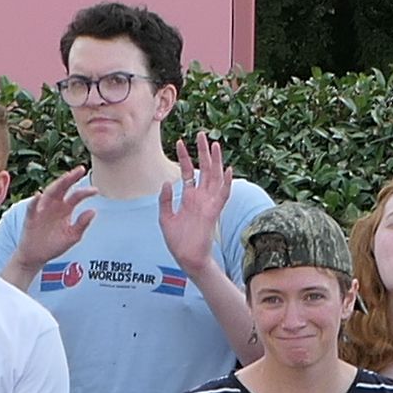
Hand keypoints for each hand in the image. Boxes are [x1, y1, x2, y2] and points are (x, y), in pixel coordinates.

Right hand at [13, 169, 92, 275]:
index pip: (76, 196)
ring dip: (56, 185)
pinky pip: (32, 207)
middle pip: (63, 188)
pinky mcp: (31, 217)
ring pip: (49, 193)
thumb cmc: (54, 245)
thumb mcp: (72, 236)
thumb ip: (82, 224)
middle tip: (80, 169)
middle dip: (71, 178)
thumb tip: (93, 210)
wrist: (36, 256)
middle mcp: (54, 205)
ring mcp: (42, 209)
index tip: (96, 190)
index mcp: (66, 208)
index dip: (85, 192)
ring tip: (65, 178)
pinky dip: (35, 201)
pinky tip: (39, 195)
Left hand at [158, 138, 235, 272]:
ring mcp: (208, 204)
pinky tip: (227, 170)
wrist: (186, 258)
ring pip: (215, 178)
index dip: (185, 157)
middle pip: (205, 169)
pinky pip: (222, 195)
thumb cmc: (177, 241)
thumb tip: (166, 182)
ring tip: (215, 145)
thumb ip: (166, 200)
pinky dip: (226, 183)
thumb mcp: (165, 218)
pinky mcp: (213, 212)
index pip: (189, 171)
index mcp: (190, 197)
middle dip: (203, 152)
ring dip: (216, 162)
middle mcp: (201, 197)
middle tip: (201, 134)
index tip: (180, 141)